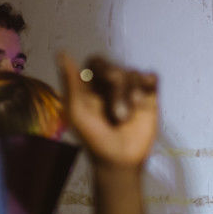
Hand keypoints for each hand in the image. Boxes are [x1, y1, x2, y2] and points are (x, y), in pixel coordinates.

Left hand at [59, 53, 157, 168]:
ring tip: (128, 117)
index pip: (96, 62)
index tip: (105, 81)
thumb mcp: (76, 113)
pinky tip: (142, 100)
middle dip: (117, 89)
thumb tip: (62, 52)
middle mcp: (111, 84)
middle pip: (116, 68)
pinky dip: (148, 85)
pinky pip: (151, 78)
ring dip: (131, 94)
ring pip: (133, 73)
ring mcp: (130, 89)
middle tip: (117, 115)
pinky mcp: (148, 96)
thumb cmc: (94, 139)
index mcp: (91, 85)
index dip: (102, 68)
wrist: (120, 161)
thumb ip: (70, 83)